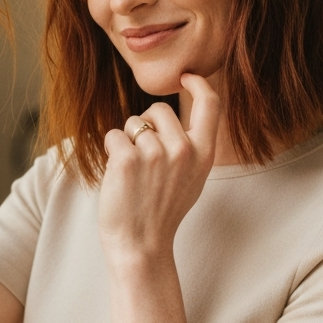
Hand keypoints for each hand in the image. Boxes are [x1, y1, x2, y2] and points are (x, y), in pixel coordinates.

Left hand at [98, 74, 219, 267]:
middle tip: (144, 158)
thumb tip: (182, 111)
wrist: (141, 246)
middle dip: (146, 124)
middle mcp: (184, 149)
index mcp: (205, 153)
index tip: (187, 76)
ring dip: (127, 142)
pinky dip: (111, 151)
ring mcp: (155, 153)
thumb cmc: (163, 210)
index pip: (210, 103)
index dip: (198, 84)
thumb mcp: (193, 177)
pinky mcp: (127, 159)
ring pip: (133, 123)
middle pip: (158, 109)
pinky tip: (118, 175)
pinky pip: (114, 135)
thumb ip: (192, 145)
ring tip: (134, 174)